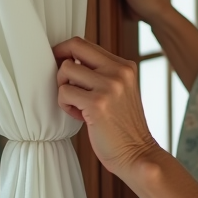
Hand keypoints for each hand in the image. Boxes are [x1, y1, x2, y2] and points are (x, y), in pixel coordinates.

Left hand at [53, 36, 160, 178]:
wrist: (137, 154)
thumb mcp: (119, 91)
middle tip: (62, 82)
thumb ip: (102, 74)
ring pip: (65, 70)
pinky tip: (80, 116)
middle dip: (59, 62)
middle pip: (74, 46)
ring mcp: (109, 86)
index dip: (66, 51)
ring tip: (77, 105)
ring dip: (64, 89)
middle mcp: (119, 71)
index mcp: (125, 66)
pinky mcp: (97, 103)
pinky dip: (66, 105)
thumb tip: (68, 60)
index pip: (85, 44)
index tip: (59, 63)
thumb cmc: (122, 127)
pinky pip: (64, 93)